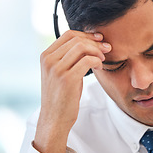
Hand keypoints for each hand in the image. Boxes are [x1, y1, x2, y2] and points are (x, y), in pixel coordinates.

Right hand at [34, 30, 110, 152]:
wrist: (54, 118)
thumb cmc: (61, 95)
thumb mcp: (60, 72)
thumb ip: (69, 57)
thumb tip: (89, 42)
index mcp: (46, 55)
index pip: (68, 34)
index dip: (86, 34)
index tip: (99, 38)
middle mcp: (49, 60)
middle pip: (76, 39)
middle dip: (95, 42)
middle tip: (107, 48)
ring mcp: (56, 69)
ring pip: (82, 47)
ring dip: (96, 51)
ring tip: (102, 59)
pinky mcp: (66, 79)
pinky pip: (87, 60)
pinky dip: (97, 61)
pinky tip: (99, 66)